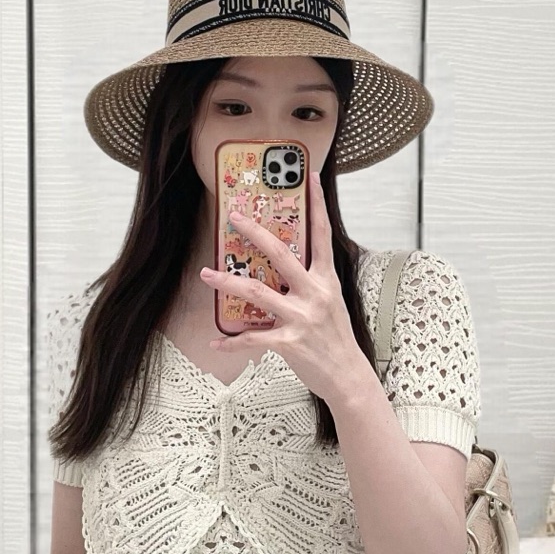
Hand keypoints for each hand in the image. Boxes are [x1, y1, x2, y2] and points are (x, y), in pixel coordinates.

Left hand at [201, 167, 369, 407]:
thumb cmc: (335, 338)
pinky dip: (232, 342)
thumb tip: (282, 267)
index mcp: (326, 279)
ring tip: (206, 274)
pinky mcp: (290, 343)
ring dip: (227, 282)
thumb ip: (310, 282)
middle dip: (254, 232)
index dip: (317, 204)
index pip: (322, 234)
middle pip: (280, 254)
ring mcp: (302, 318)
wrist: (348, 376)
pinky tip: (216, 342)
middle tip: (233, 217)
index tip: (310, 177)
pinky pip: (253, 338)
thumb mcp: (330, 302)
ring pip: (257, 292)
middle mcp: (314, 293)